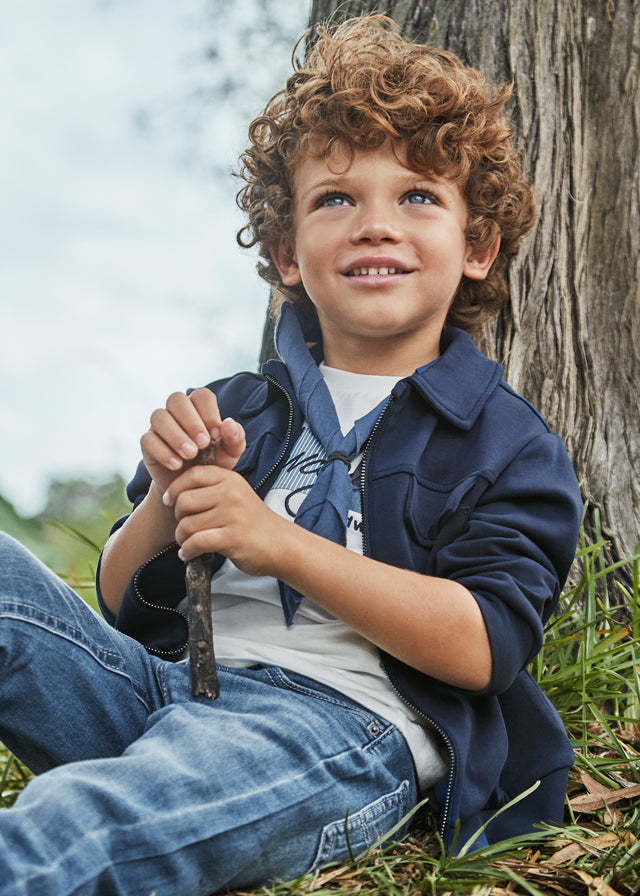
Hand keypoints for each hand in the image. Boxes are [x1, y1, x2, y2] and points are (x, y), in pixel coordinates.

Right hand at [140, 388, 245, 494]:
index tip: (217, 434)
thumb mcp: (230, 453)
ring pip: (159, 417)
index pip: (201, 395)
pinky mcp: (148, 443)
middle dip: (191, 422)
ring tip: (190, 455)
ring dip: (176, 435)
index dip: (209, 411)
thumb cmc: (213, 463)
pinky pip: (148, 439)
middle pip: (176, 400)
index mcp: (198, 408)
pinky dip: (162, 451)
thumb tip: (228, 423)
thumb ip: (235, 438)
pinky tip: (176, 465)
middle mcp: (176, 412)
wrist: (193, 488)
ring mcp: (159, 426)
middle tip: (203, 444)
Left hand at [163, 465, 284, 576]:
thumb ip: (211, 489)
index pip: (193, 474)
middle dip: (178, 517)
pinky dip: (188, 551)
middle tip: (185, 527)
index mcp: (230, 479)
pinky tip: (189, 554)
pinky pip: (196, 542)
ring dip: (182, 538)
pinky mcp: (232, 538)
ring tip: (188, 543)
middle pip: (185, 501)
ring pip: (187, 524)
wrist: (280, 544)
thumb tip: (175, 492)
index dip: (175, 488)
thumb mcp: (236, 495)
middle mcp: (231, 494)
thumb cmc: (252, 522)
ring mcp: (232, 516)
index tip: (170, 501)